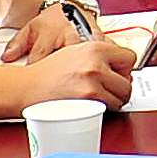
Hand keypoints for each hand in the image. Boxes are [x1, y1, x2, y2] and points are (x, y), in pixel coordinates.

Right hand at [16, 30, 133, 107]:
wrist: (26, 87)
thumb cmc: (46, 73)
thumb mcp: (74, 53)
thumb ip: (97, 56)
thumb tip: (118, 67)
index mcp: (94, 48)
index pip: (130, 58)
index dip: (124, 69)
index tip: (119, 75)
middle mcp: (96, 63)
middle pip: (128, 81)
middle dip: (120, 88)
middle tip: (107, 91)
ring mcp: (93, 82)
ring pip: (121, 97)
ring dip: (113, 100)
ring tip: (98, 98)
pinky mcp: (89, 99)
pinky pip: (109, 108)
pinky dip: (104, 109)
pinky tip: (92, 105)